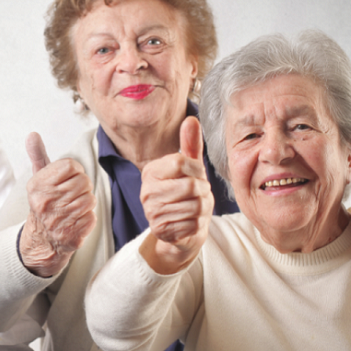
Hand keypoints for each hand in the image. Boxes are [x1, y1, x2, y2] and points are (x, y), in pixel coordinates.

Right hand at [18, 132, 95, 277]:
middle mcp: (46, 203)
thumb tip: (32, 135)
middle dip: (82, 187)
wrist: (42, 239)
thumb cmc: (45, 203)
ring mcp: (58, 221)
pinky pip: (92, 217)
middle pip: (83, 182)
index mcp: (38, 186)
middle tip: (73, 194)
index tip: (69, 178)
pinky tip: (76, 220)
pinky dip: (88, 218)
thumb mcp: (38, 179)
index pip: (70, 166)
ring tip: (74, 206)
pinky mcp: (71, 236)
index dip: (75, 170)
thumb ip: (38, 156)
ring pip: (90, 199)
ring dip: (86, 202)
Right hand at [139, 117, 212, 273]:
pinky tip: (191, 221)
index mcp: (151, 172)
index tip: (196, 175)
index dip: (197, 169)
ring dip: (203, 208)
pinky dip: (199, 223)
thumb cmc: (185, 194)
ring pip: (195, 206)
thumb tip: (191, 119)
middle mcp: (147, 192)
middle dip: (203, 191)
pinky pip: (193, 224)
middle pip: (190, 186)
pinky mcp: (161, 231)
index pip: (180, 162)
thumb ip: (190, 144)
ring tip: (195, 208)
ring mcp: (152, 213)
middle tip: (198, 194)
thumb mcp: (189, 168)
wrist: (179, 229)